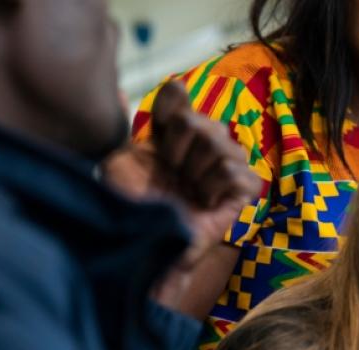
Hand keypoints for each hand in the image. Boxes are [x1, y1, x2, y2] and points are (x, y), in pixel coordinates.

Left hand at [102, 81, 260, 305]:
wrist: (142, 247)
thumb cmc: (128, 210)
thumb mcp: (116, 163)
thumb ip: (120, 129)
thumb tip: (121, 94)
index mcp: (169, 135)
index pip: (178, 95)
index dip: (170, 107)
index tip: (155, 135)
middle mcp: (198, 149)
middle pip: (205, 122)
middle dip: (181, 149)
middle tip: (170, 173)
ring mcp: (222, 171)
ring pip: (224, 146)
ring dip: (199, 171)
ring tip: (188, 191)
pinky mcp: (238, 196)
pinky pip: (242, 174)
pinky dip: (219, 186)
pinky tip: (205, 200)